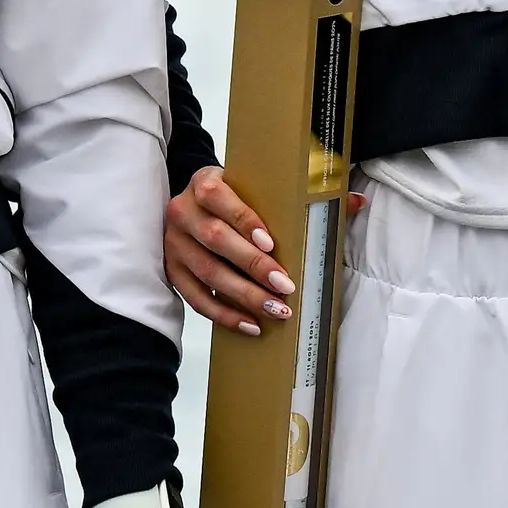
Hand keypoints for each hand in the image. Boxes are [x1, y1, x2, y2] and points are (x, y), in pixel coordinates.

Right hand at [166, 165, 290, 333]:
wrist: (196, 204)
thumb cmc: (230, 198)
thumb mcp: (246, 186)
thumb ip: (274, 200)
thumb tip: (334, 214)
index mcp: (202, 183)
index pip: (218, 198)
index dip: (244, 221)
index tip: (270, 244)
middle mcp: (182, 212)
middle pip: (215, 239)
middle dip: (253, 265)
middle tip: (284, 285)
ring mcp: (174, 243)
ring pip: (207, 272)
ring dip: (244, 294)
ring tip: (274, 309)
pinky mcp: (173, 270)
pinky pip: (196, 298)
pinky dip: (225, 314)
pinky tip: (250, 323)